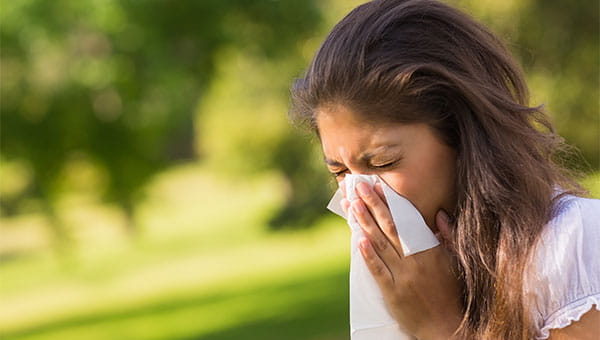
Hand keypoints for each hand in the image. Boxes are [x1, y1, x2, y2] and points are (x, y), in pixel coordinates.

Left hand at [341, 182, 462, 339]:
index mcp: (431, 250)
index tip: (378, 186)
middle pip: (390, 227)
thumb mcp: (455, 261)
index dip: (390, 202)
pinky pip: (378, 271)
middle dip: (372, 204)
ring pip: (380, 245)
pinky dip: (368, 255)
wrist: (445, 327)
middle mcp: (416, 261)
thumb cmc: (451, 292)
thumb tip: (440, 214)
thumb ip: (449, 236)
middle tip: (358, 186)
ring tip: (352, 204)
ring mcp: (403, 277)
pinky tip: (358, 239)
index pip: (407, 220)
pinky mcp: (393, 293)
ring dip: (365, 223)